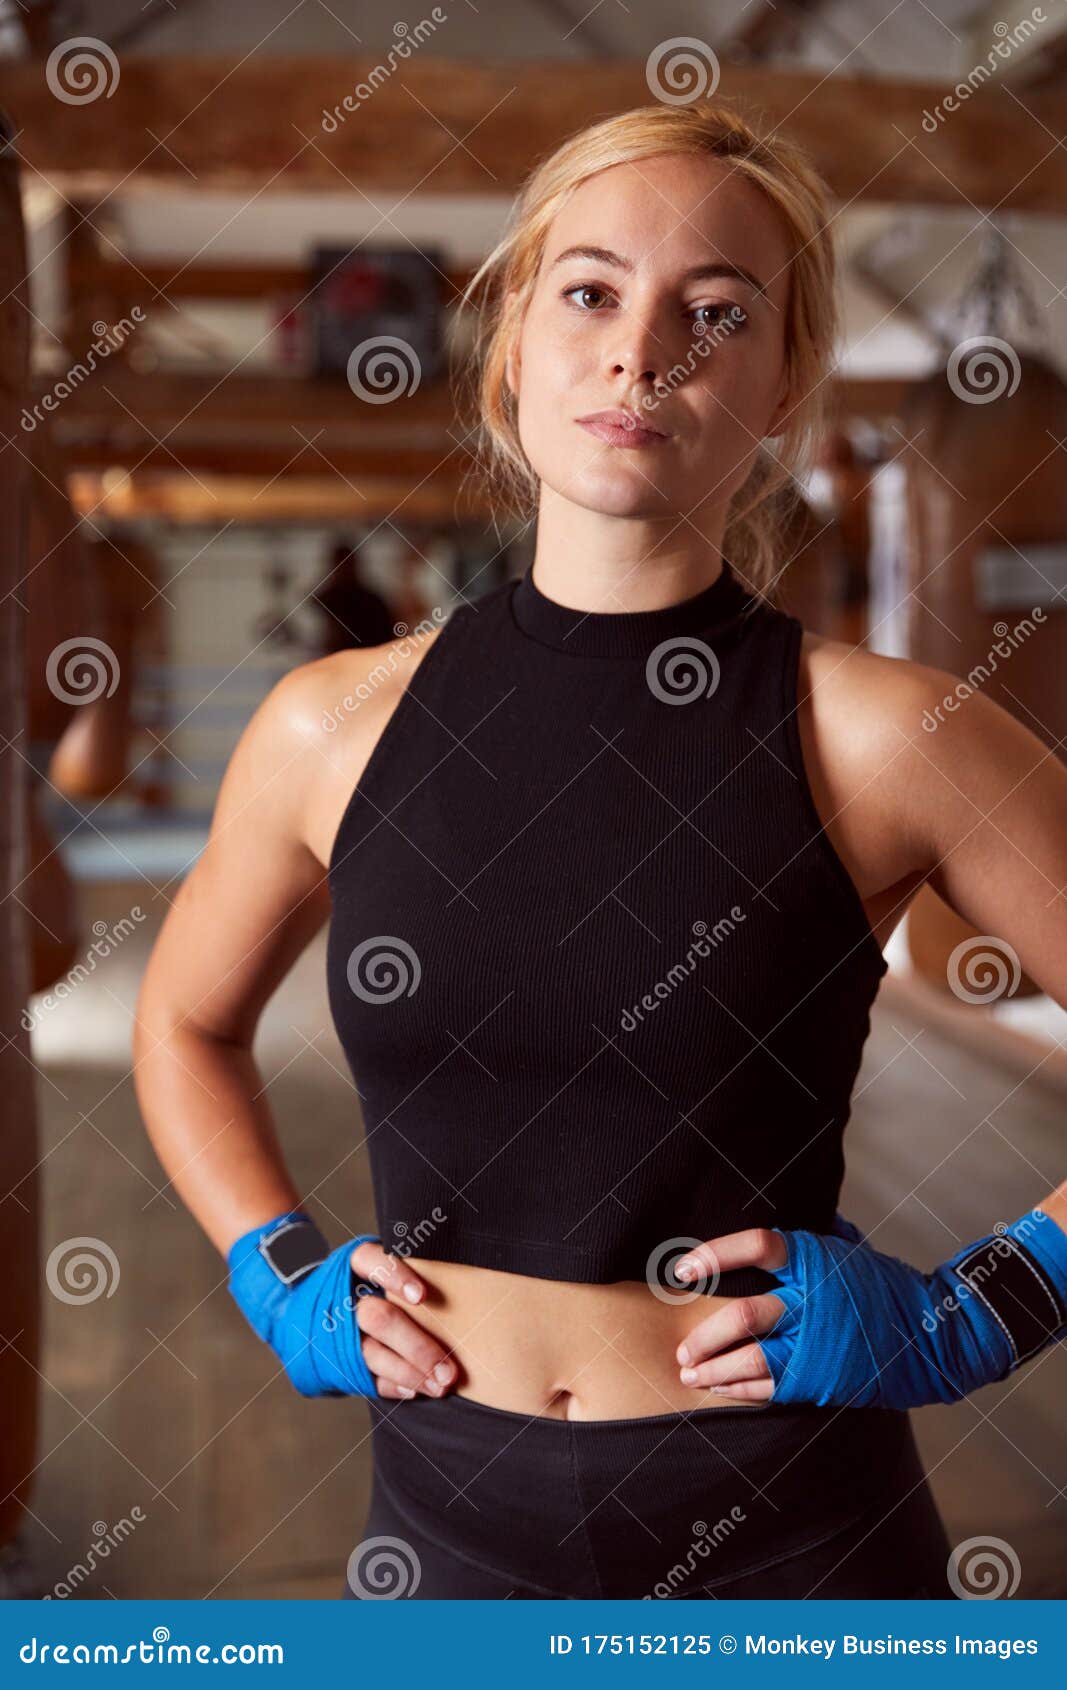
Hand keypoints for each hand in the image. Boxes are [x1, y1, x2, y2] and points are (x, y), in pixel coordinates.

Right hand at [350, 1240, 457, 1401]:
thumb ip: (420, 1272)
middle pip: (376, 1318)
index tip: (422, 1297)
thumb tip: (473, 1288)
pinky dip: (394, 1385)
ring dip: (410, 1372)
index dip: (395, 1276)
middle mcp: (347, 1298)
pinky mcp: (341, 1362)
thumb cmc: (380, 1285)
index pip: (369, 1260)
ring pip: (371, 1354)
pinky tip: (417, 1390)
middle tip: (447, 1367)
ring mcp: (340, 1333)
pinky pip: (366, 1378)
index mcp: (357, 1266)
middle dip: (415, 1345)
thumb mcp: (389, 1268)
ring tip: (440, 1385)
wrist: (321, 1313)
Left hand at [671, 1210, 1066, 1410]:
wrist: (933, 1336)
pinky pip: (770, 1386)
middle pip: (743, 1315)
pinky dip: (739, 1389)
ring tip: (690, 1373)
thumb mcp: (852, 1249)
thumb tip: (796, 1207)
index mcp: (815, 1258)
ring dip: (713, 1368)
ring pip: (750, 1356)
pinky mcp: (822, 1377)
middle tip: (683, 1347)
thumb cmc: (888, 1288)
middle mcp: (811, 1299)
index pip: (755, 1246)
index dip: (714, 1255)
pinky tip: (721, 1389)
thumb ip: (818, 1234)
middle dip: (705, 1335)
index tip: (683, 1268)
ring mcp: (816, 1342)